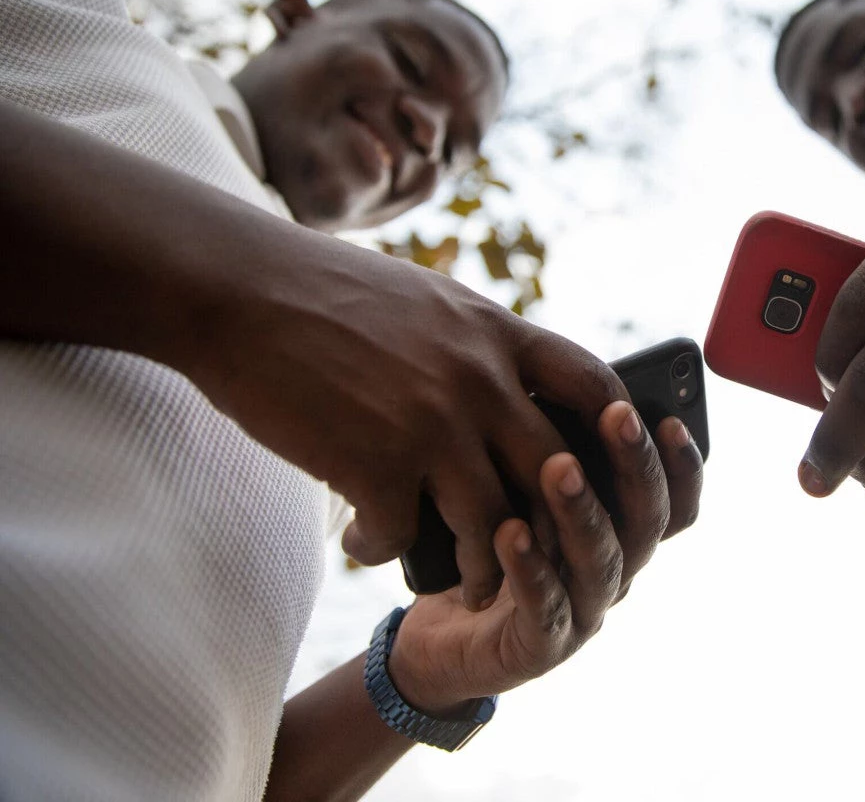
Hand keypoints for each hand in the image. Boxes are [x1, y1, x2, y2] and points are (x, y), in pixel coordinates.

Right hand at [181, 230, 639, 609]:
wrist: (238, 290)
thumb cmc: (325, 292)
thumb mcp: (428, 303)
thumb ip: (477, 344)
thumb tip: (512, 384)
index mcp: (496, 333)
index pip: (594, 385)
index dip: (616, 432)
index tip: (607, 466)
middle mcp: (479, 380)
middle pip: (556, 473)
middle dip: (559, 526)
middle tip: (546, 555)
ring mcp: (431, 425)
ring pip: (494, 526)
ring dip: (484, 567)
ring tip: (469, 583)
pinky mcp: (375, 464)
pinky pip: (402, 536)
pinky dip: (383, 550)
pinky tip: (364, 545)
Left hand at [386, 400, 703, 710]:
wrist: (437, 636)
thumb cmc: (486, 544)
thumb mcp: (521, 487)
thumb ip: (552, 448)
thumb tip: (559, 377)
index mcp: (620, 533)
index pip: (675, 502)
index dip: (683, 465)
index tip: (667, 417)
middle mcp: (614, 573)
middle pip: (648, 523)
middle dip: (636, 466)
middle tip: (617, 417)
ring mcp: (581, 614)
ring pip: (601, 563)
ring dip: (582, 510)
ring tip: (559, 466)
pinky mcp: (538, 649)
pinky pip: (544, 609)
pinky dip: (531, 570)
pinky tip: (510, 533)